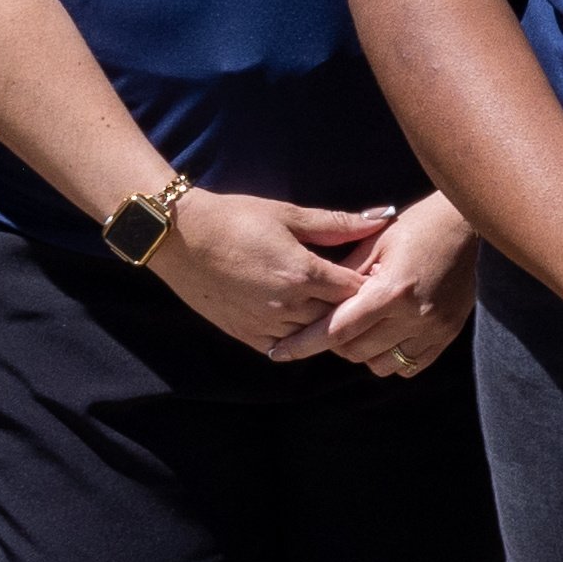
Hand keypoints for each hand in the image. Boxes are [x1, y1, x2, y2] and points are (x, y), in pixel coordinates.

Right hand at [154, 186, 381, 362]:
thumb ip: (337, 223)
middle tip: (364, 295)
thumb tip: (382, 219)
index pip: (356, 290)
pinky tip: (301, 317)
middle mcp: (288, 306)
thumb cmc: (235, 218)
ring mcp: (266, 325)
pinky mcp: (247, 336)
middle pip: (339, 318)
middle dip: (353, 307)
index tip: (378, 274)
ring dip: (325, 324)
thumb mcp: (288, 214)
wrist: (180, 239)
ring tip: (331, 305)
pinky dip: (297, 336)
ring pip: (313, 338)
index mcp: (302, 274)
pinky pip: (285, 347)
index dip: (371, 282)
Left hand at [315, 193, 481, 378]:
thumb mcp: (374, 242)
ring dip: (363, 353)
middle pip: (356, 352)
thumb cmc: (414, 227)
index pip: (337, 329)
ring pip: (382, 365)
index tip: (278, 351)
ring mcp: (433, 329)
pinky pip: (410, 366)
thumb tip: (313, 297)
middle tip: (328, 328)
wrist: (463, 226)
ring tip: (361, 330)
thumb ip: (345, 274)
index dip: (304, 344)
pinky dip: (391, 357)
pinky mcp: (447, 336)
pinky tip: (385, 337)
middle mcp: (414, 315)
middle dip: (335, 344)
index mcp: (391, 290)